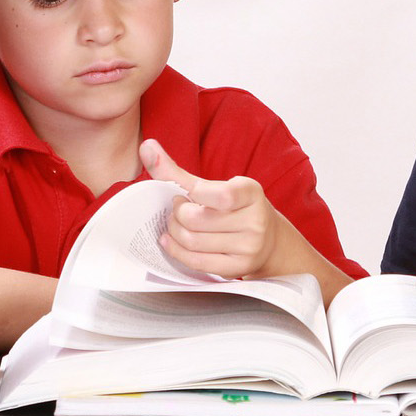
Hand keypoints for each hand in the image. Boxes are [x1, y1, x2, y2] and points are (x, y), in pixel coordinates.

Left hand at [140, 139, 289, 278]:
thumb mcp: (216, 187)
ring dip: (174, 232)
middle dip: (177, 215)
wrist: (269, 240)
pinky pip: (197, 262)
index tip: (182, 195)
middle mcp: (255, 220)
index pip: (219, 195)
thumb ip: (178, 172)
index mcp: (251, 193)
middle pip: (196, 220)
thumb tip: (146, 147)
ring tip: (176, 225)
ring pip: (193, 241)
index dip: (191, 195)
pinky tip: (171, 241)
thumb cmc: (235, 208)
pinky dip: (177, 251)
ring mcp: (249, 247)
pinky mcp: (239, 268)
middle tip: (177, 211)